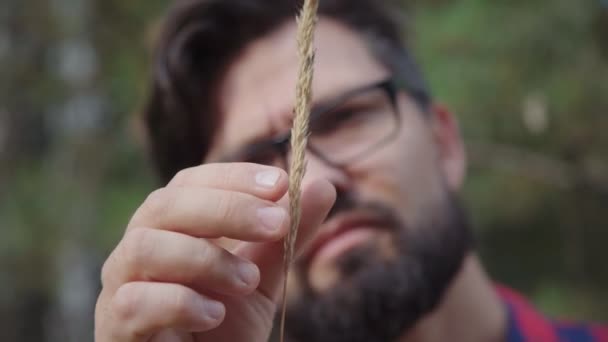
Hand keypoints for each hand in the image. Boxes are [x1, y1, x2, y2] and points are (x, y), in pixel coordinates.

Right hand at [94, 163, 335, 341]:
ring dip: (205, 258)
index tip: (281, 183)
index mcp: (172, 228)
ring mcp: (121, 286)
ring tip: (248, 282)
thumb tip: (324, 185)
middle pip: (165, 205)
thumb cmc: (224, 326)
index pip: (190, 183)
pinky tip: (213, 314)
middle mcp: (140, 247)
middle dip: (226, 208)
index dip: (233, 177)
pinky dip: (179, 303)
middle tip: (277, 224)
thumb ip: (287, 238)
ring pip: (144, 247)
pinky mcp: (115, 327)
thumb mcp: (264, 278)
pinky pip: (133, 302)